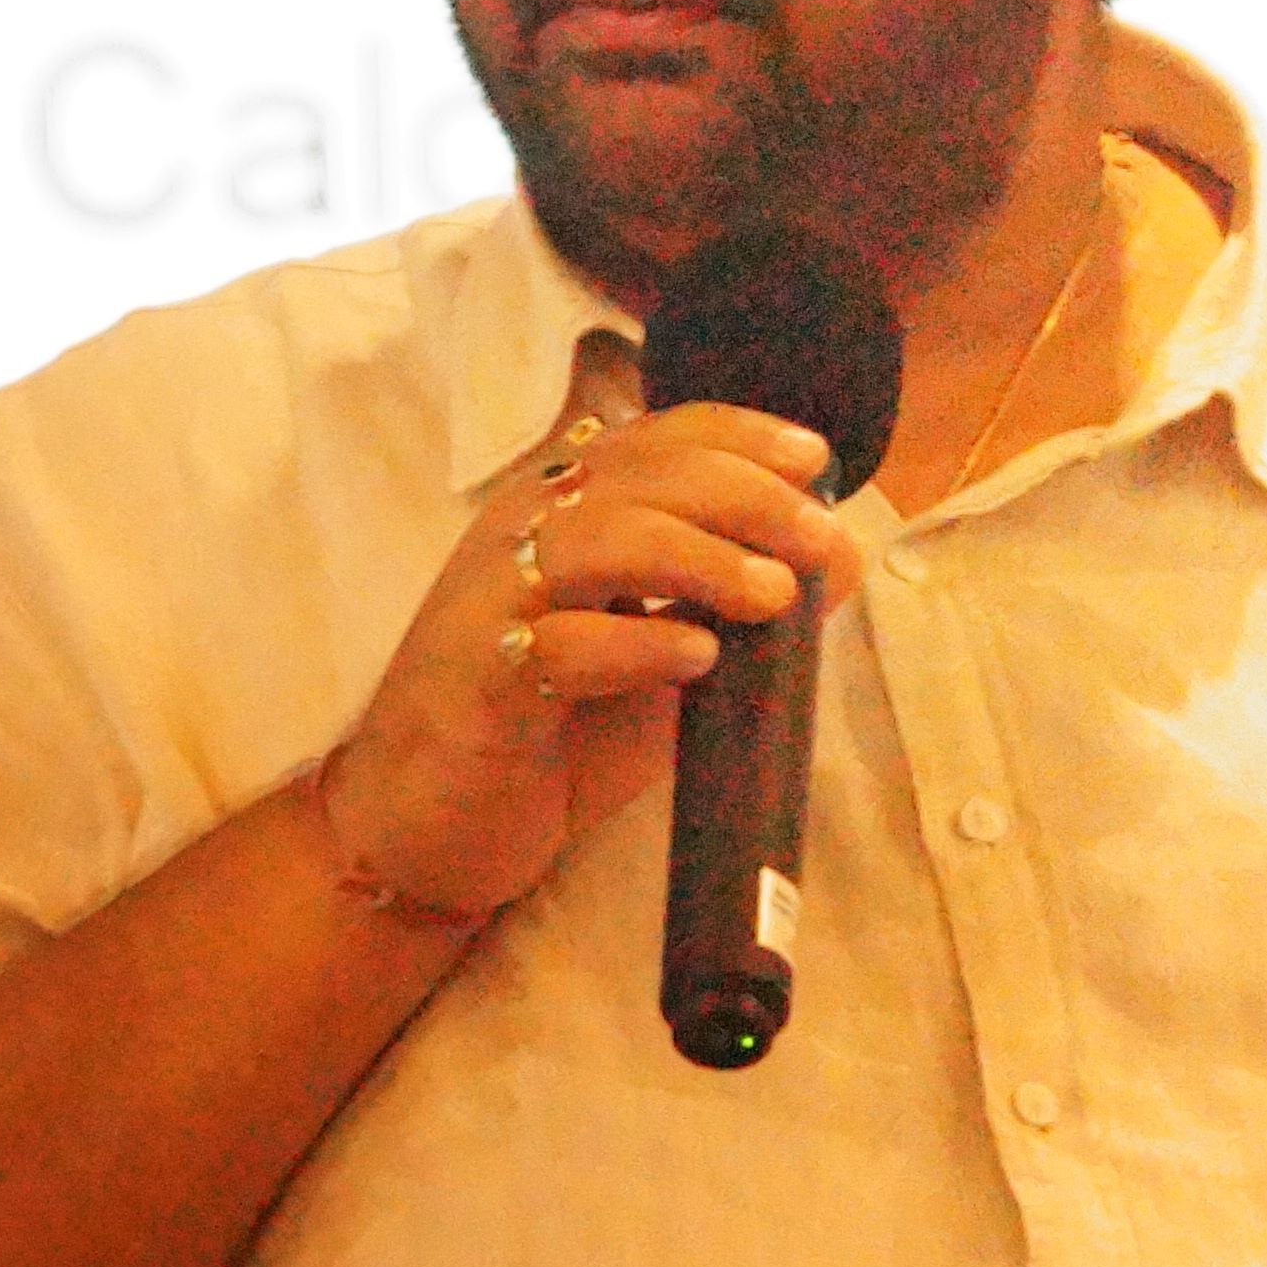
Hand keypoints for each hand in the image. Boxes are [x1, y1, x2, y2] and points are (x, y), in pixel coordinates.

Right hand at [310, 403, 861, 929]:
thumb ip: (733, 605)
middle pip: (639, 476)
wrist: (425, 829)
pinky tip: (698, 654)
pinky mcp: (479, 681)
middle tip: (817, 539)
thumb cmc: (549, 736)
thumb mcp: (660, 656)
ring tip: (774, 593)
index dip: (739, 437)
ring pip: (599, 538)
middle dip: (744, 496)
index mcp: (563, 513)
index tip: (816, 460)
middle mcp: (522, 537)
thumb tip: (841, 559)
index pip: (655, 439)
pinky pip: (559, 643)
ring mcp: (494, 603)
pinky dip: (638, 642)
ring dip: (701, 556)